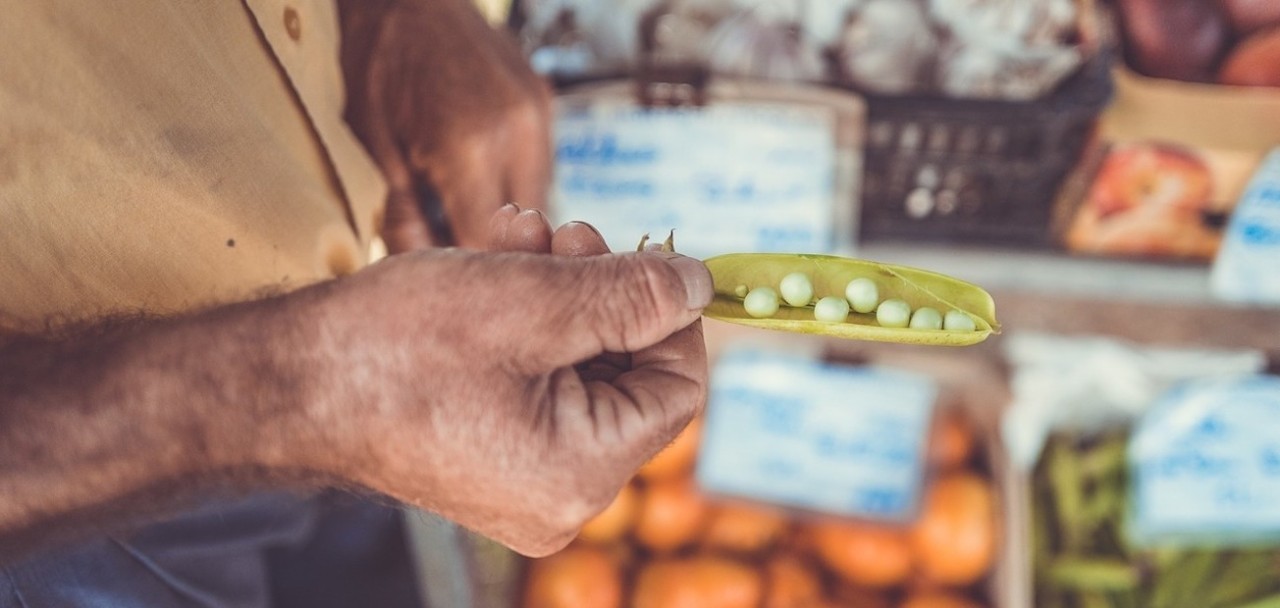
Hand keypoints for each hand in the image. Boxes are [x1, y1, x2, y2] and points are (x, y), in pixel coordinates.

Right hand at [295, 209, 710, 555]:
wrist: (281, 381)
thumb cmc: (393, 348)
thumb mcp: (533, 301)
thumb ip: (632, 295)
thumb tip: (699, 284)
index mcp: (580, 473)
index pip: (676, 390)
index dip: (671, 315)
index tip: (646, 256)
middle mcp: (557, 496)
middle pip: (625, 375)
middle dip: (603, 290)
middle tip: (568, 231)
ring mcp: (520, 481)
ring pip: (578, 368)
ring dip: (561, 290)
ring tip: (520, 235)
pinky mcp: (488, 455)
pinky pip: (537, 383)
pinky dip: (527, 321)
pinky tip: (498, 263)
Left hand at [338, 0, 552, 251]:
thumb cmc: (376, 64)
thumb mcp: (375, 146)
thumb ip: (403, 214)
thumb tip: (421, 270)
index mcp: (468, 149)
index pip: (487, 247)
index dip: (469, 276)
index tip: (451, 291)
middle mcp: (518, 135)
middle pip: (526, 234)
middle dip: (494, 254)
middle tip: (460, 263)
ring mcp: (539, 117)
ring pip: (540, 204)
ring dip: (511, 222)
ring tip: (467, 219)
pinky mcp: (546, 104)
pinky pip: (540, 169)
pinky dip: (515, 187)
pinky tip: (484, 184)